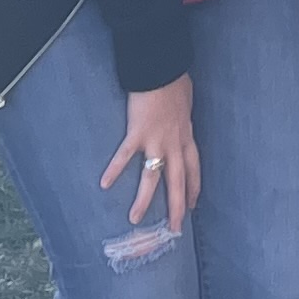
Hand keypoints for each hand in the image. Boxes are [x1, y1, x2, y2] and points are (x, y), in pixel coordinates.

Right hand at [101, 76, 197, 233]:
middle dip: (176, 206)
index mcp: (186, 136)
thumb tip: (182, 118)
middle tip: (174, 229)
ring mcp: (156, 140)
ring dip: (144, 200)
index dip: (193, 188)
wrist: (163, 69)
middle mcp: (174, 143)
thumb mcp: (186, 103)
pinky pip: (125, 156)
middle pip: (177, 181)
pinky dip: (115, 169)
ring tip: (135, 219)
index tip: (192, 206)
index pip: (194, 169)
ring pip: (152, 177)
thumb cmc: (174, 81)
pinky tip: (105, 184)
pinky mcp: (138, 133)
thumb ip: (183, 116)